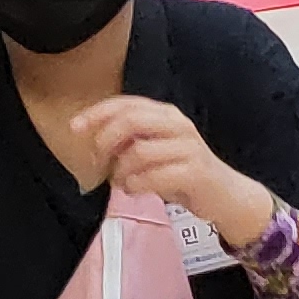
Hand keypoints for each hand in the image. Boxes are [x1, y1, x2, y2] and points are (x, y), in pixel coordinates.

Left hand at [75, 93, 275, 249]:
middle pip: (129, 121)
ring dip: (120, 172)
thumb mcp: (154, 150)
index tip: (74, 128)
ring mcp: (188, 147)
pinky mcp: (194, 172)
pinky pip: (151, 177)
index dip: (97, 113)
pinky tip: (136, 190)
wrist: (224, 195)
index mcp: (166, 114)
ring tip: (121, 182)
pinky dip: (135, 186)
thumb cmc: (182, 171)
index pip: (127, 104)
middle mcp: (178, 125)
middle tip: (96, 164)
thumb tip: (93, 139)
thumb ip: (129, 140)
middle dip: (104, 143)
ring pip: (137, 152)